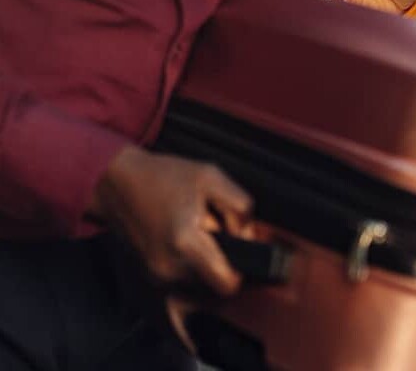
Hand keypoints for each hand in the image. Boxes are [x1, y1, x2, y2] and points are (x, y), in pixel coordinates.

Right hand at [89, 145, 252, 295]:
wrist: (119, 184)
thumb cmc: (165, 177)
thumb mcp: (212, 177)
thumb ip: (239, 206)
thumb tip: (249, 235)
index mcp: (186, 243)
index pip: (227, 285)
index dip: (243, 270)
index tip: (246, 250)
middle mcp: (170, 268)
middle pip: (217, 285)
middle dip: (226, 262)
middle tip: (219, 231)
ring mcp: (158, 277)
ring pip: (203, 286)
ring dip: (210, 264)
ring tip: (203, 233)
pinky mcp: (153, 277)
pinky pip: (187, 282)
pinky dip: (195, 266)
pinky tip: (192, 242)